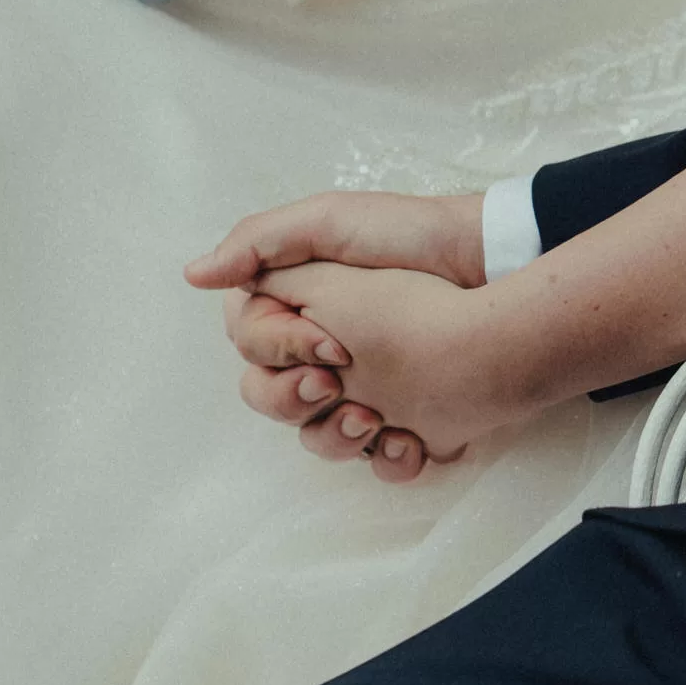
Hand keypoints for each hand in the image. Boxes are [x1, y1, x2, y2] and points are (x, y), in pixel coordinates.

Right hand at [187, 192, 488, 481]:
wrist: (491, 265)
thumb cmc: (409, 238)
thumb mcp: (329, 223)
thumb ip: (259, 244)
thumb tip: (194, 274)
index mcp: (297, 306)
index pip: (251, 344)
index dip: (276, 348)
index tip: (323, 339)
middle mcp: (322, 354)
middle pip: (270, 398)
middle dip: (293, 399)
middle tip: (334, 383)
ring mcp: (362, 390)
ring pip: (317, 437)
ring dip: (336, 437)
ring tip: (376, 419)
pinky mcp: (406, 420)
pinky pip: (378, 462)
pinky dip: (388, 460)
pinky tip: (408, 442)